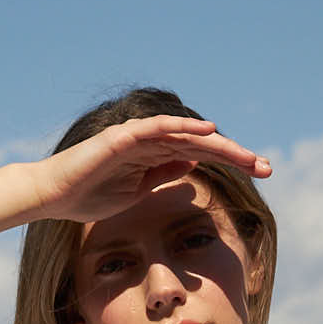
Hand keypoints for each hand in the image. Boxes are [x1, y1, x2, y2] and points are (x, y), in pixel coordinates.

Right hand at [27, 116, 271, 227]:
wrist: (54, 195)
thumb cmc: (90, 195)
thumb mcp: (138, 190)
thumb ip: (163, 174)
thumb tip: (191, 163)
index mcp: (156, 156)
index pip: (202, 157)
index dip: (231, 164)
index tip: (260, 175)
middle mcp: (151, 142)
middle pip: (202, 145)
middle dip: (236, 156)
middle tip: (267, 168)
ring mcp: (137, 138)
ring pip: (186, 135)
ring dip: (219, 144)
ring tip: (247, 154)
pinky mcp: (122, 139)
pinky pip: (157, 129)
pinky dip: (183, 127)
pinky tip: (207, 131)